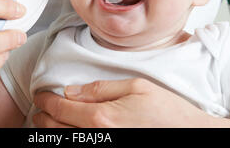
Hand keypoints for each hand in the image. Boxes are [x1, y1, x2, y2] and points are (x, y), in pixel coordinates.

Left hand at [33, 78, 213, 127]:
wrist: (190, 134)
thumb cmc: (167, 111)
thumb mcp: (135, 87)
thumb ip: (100, 88)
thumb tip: (73, 91)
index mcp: (102, 117)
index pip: (61, 108)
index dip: (46, 100)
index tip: (41, 95)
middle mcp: (98, 138)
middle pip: (57, 129)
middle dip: (43, 117)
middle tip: (39, 109)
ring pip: (65, 142)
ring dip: (51, 132)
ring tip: (47, 122)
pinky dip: (68, 139)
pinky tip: (68, 133)